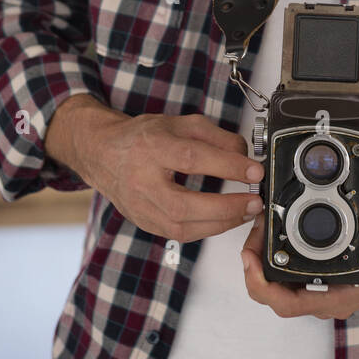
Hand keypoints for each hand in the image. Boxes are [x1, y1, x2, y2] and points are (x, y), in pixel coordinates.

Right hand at [46, 98, 263, 241]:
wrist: (103, 154)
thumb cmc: (143, 138)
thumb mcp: (181, 124)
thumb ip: (215, 137)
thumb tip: (245, 156)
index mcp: (151, 147)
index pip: (192, 158)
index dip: (227, 166)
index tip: (255, 170)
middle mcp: (142, 180)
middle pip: (184, 204)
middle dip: (226, 207)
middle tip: (255, 201)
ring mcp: (140, 207)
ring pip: (181, 227)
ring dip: (220, 223)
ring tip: (246, 212)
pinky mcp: (143, 223)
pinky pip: (178, 235)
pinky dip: (206, 230)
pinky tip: (224, 220)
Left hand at [239, 197, 358, 319]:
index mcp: (341, 296)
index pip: (290, 305)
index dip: (263, 287)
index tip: (250, 260)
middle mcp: (325, 299)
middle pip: (275, 296)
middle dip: (256, 267)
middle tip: (254, 231)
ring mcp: (320, 291)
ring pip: (278, 286)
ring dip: (263, 260)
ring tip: (261, 227)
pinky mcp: (318, 279)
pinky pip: (287, 275)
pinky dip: (275, 256)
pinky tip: (272, 232)